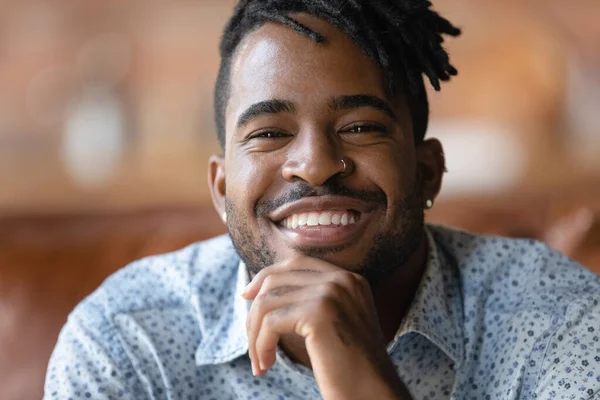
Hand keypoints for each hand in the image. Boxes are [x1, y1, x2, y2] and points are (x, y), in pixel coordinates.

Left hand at [241, 256, 411, 399]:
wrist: (373, 395)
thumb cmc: (350, 368)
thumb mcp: (334, 323)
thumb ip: (311, 300)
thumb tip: (260, 290)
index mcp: (349, 279)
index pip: (296, 263)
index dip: (265, 276)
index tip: (246, 296)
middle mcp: (342, 279)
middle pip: (277, 279)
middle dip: (255, 310)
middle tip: (251, 340)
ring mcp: (331, 293)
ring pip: (268, 302)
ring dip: (255, 334)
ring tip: (259, 361)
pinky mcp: (319, 313)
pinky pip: (270, 323)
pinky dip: (261, 345)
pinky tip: (266, 365)